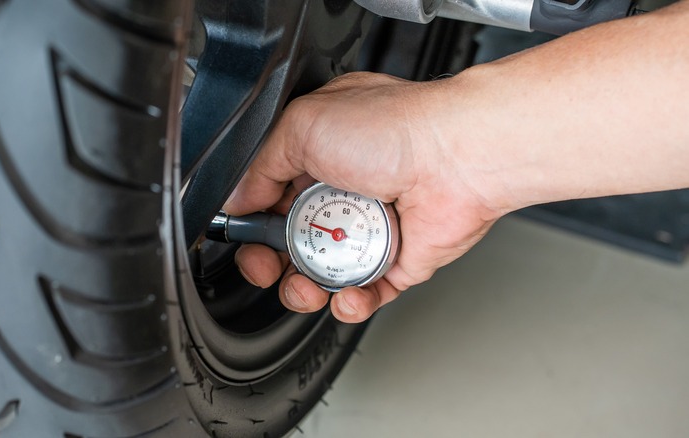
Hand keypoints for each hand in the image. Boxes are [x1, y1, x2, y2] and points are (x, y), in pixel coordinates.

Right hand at [224, 72, 503, 322]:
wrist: (458, 157)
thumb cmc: (393, 130)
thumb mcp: (302, 126)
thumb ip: (260, 166)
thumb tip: (237, 198)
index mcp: (317, 155)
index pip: (269, 197)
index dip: (252, 223)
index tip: (244, 238)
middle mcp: (342, 192)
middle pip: (289, 243)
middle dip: (270, 265)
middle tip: (267, 269)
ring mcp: (369, 229)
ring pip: (321, 275)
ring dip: (304, 290)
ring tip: (306, 289)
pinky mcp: (397, 261)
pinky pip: (364, 293)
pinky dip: (351, 303)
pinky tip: (346, 296)